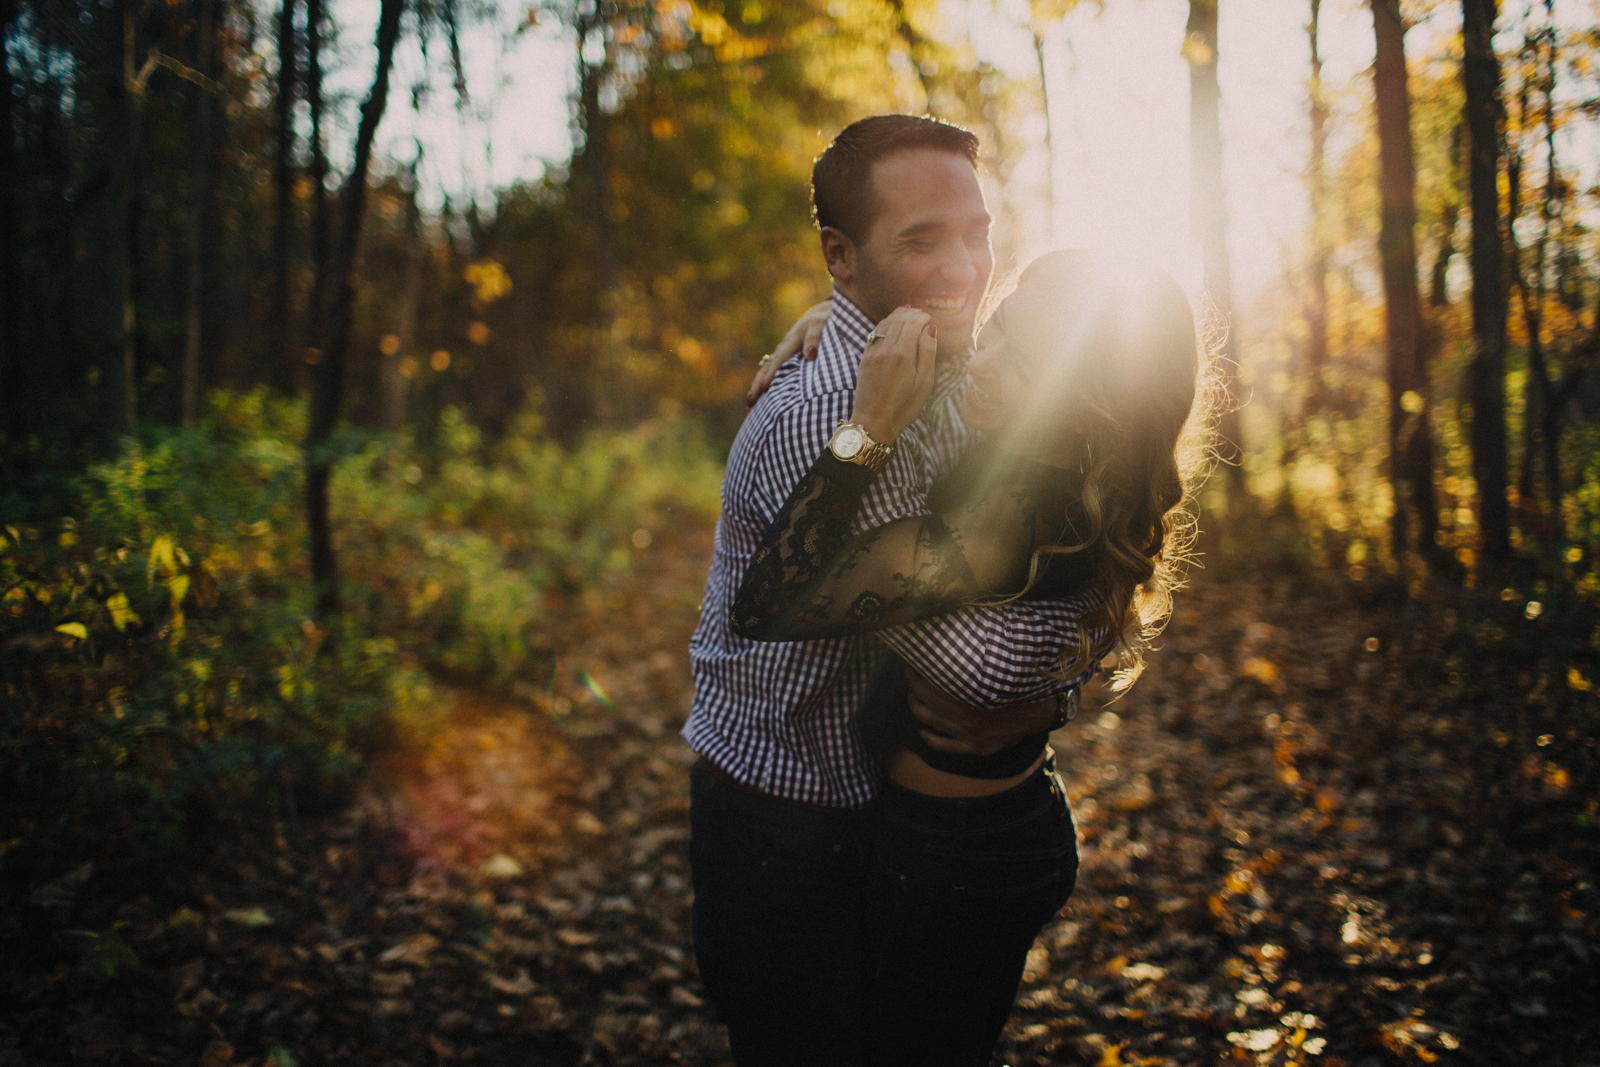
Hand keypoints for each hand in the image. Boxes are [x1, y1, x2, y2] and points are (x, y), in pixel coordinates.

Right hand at [747, 300, 832, 408]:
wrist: (822, 315)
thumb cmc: (824, 320)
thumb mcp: (821, 324)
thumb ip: (815, 338)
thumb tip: (809, 355)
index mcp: (790, 342)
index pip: (778, 361)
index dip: (771, 375)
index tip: (763, 389)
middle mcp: (783, 349)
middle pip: (766, 369)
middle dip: (756, 387)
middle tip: (749, 404)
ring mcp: (783, 355)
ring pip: (766, 373)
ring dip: (757, 389)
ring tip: (750, 408)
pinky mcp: (787, 360)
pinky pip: (774, 374)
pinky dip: (766, 386)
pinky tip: (763, 401)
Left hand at [850, 306, 936, 443]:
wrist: (873, 421)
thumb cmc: (903, 406)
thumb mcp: (924, 383)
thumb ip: (928, 352)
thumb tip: (931, 327)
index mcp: (903, 354)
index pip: (913, 323)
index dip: (922, 317)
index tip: (929, 318)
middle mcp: (886, 349)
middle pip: (899, 320)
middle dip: (911, 314)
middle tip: (920, 313)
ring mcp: (873, 353)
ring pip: (885, 324)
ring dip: (897, 316)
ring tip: (907, 312)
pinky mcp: (865, 358)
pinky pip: (874, 333)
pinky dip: (884, 324)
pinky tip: (891, 324)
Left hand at [905, 669, 1058, 757]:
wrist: (1046, 708)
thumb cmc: (1020, 680)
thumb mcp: (999, 664)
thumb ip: (976, 655)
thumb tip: (953, 628)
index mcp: (975, 695)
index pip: (934, 685)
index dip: (919, 675)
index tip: (912, 663)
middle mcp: (972, 719)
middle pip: (931, 703)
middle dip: (916, 688)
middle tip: (908, 676)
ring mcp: (975, 736)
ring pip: (934, 723)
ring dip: (918, 709)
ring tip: (912, 698)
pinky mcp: (980, 748)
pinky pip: (946, 746)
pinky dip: (931, 738)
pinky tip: (922, 730)